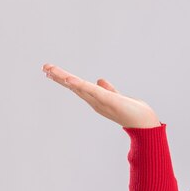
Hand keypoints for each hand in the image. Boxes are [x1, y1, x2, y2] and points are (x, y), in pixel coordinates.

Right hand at [42, 63, 160, 128]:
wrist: (145, 123)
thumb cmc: (133, 112)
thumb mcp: (117, 97)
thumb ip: (109, 90)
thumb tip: (100, 81)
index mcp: (96, 99)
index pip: (78, 87)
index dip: (65, 79)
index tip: (51, 71)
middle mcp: (95, 101)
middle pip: (74, 87)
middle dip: (59, 78)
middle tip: (44, 68)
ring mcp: (100, 101)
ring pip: (79, 87)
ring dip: (64, 78)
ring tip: (50, 70)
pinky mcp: (108, 100)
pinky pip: (91, 91)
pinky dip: (80, 85)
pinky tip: (69, 79)